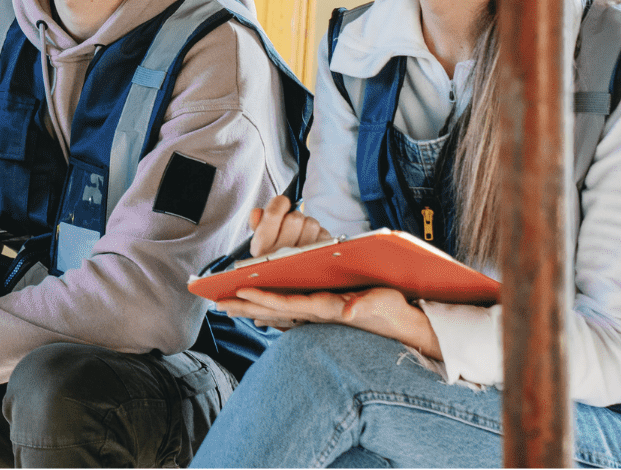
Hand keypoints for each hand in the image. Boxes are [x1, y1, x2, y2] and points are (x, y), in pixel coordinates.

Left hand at [211, 286, 441, 359]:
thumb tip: (348, 312)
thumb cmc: (392, 312)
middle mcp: (317, 315)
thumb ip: (363, 306)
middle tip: (216, 303)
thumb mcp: (381, 304)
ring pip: (277, 313)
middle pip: (274, 311)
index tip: (240, 292)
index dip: (263, 299)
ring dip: (251, 309)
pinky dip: (268, 310)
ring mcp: (317, 316)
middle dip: (245, 306)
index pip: (288, 304)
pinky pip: (288, 313)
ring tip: (226, 304)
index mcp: (326, 309)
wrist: (404, 328)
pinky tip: (255, 310)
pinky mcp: (321, 315)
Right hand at [248, 194, 333, 256]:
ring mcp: (304, 257)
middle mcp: (282, 253)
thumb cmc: (273, 261)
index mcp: (262, 247)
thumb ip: (256, 224)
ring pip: (311, 223)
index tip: (281, 203)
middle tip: (290, 226)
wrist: (289, 290)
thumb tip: (257, 213)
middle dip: (293, 217)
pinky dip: (318, 235)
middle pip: (295, 217)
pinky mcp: (322, 257)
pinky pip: (323, 233)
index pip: (272, 214)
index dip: (279, 203)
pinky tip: (311, 244)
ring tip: (301, 236)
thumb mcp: (258, 245)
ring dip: (307, 226)